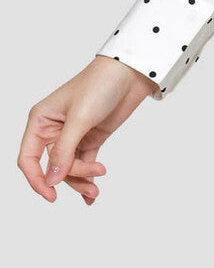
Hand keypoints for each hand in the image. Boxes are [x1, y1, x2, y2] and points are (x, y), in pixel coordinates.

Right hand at [18, 55, 158, 204]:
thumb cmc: (100, 84)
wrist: (131, 72)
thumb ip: (64, 150)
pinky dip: (87, 178)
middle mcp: (53, 129)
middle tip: (93, 181)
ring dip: (82, 180)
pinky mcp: (90, 138)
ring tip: (96, 189)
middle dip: (71, 177)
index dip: (37, 179)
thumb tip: (51, 179)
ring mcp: (72, 135)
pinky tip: (91, 194)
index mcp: (41, 120)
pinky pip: (83, 163)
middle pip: (54, 166)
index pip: (28, 158)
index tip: (51, 194)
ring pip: (69, 168)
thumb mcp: (80, 117)